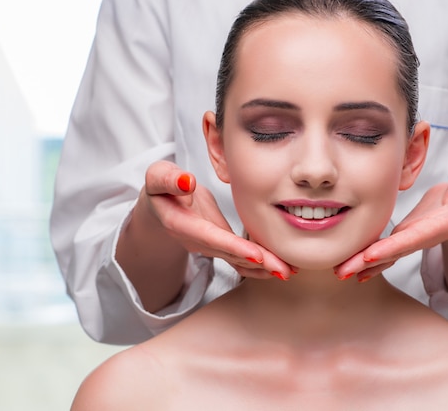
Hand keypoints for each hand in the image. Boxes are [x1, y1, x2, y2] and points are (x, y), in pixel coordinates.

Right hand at [142, 160, 293, 279]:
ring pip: (239, 260)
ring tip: (289, 270)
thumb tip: (187, 182)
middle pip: (231, 254)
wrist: (159, 207)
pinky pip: (242, 258)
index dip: (233, 246)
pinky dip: (262, 265)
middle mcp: (198, 240)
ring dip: (265, 268)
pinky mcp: (221, 245)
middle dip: (258, 263)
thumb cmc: (161, 187)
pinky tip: (281, 268)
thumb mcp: (158, 177)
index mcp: (182, 224)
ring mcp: (210, 246)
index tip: (256, 255)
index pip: (211, 237)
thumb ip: (169, 179)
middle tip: (284, 270)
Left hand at [334, 167, 447, 283]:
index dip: (393, 247)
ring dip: (362, 263)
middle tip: (341, 271)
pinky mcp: (406, 233)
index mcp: (442, 225)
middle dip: (368, 262)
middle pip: (394, 251)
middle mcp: (425, 235)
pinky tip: (351, 266)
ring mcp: (414, 236)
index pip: (414, 238)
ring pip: (386, 252)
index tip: (370, 255)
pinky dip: (368, 257)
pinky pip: (385, 247)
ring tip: (339, 271)